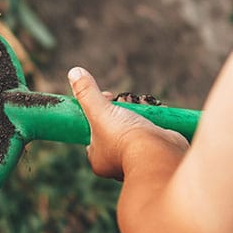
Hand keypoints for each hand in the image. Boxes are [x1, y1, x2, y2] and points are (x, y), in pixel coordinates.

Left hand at [68, 67, 188, 179]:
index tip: (106, 98)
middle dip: (120, 107)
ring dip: (138, 109)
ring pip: (134, 125)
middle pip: (115, 126)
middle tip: (124, 100)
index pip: (92, 133)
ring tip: (140, 102)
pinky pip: (152, 127)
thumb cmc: (124, 137)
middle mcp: (117, 160)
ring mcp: (139, 154)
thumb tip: (74, 72)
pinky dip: (153, 115)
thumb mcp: (100, 111)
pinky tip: (153, 107)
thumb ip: (86, 93)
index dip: (97, 112)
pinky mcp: (157, 148)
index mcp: (99, 158)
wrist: (158, 152)